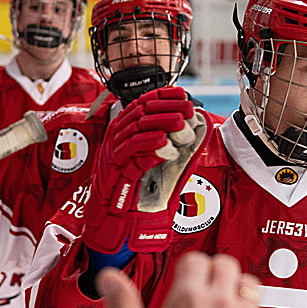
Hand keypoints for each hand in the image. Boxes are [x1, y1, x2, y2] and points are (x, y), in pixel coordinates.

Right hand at [84, 87, 208, 253]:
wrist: (115, 213)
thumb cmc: (137, 186)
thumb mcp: (157, 158)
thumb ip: (170, 142)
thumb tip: (194, 128)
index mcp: (125, 127)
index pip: (143, 101)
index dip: (162, 94)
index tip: (182, 93)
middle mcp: (117, 133)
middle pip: (140, 110)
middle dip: (166, 107)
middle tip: (188, 109)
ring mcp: (113, 148)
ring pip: (136, 126)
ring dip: (161, 123)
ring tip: (181, 124)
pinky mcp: (112, 166)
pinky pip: (130, 150)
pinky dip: (148, 144)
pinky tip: (165, 144)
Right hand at [97, 251, 271, 307]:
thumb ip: (123, 305)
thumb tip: (109, 279)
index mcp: (188, 298)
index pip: (194, 259)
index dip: (189, 268)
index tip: (186, 278)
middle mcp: (219, 303)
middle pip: (225, 264)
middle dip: (216, 273)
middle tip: (208, 289)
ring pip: (250, 285)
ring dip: (239, 292)